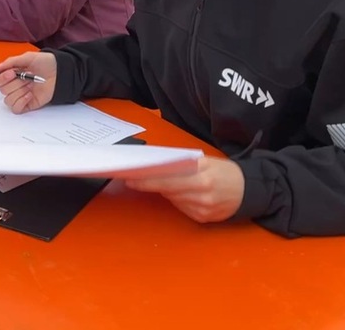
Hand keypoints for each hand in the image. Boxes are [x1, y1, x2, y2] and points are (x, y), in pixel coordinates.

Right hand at [0, 52, 56, 113]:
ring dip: (19, 92)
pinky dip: (21, 102)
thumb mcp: (27, 58)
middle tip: (25, 77)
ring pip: (8, 100)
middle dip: (14, 83)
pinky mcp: (28, 104)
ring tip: (30, 86)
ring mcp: (21, 95)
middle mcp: (14, 86)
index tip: (12, 73)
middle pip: (2, 90)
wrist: (60, 71)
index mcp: (11, 75)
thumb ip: (10, 62)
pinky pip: (16, 109)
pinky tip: (29, 95)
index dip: (1, 78)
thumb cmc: (46, 63)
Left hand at [125, 157, 244, 222]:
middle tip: (131, 180)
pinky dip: (177, 200)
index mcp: (202, 177)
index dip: (147, 180)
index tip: (131, 177)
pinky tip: (179, 193)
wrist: (250, 190)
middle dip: (148, 185)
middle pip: (167, 190)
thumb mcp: (205, 161)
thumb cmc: (224, 171)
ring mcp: (202, 209)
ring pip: (173, 199)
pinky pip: (182, 208)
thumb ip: (182, 164)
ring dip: (164, 191)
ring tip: (156, 182)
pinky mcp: (203, 219)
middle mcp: (202, 196)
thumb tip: (156, 165)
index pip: (167, 180)